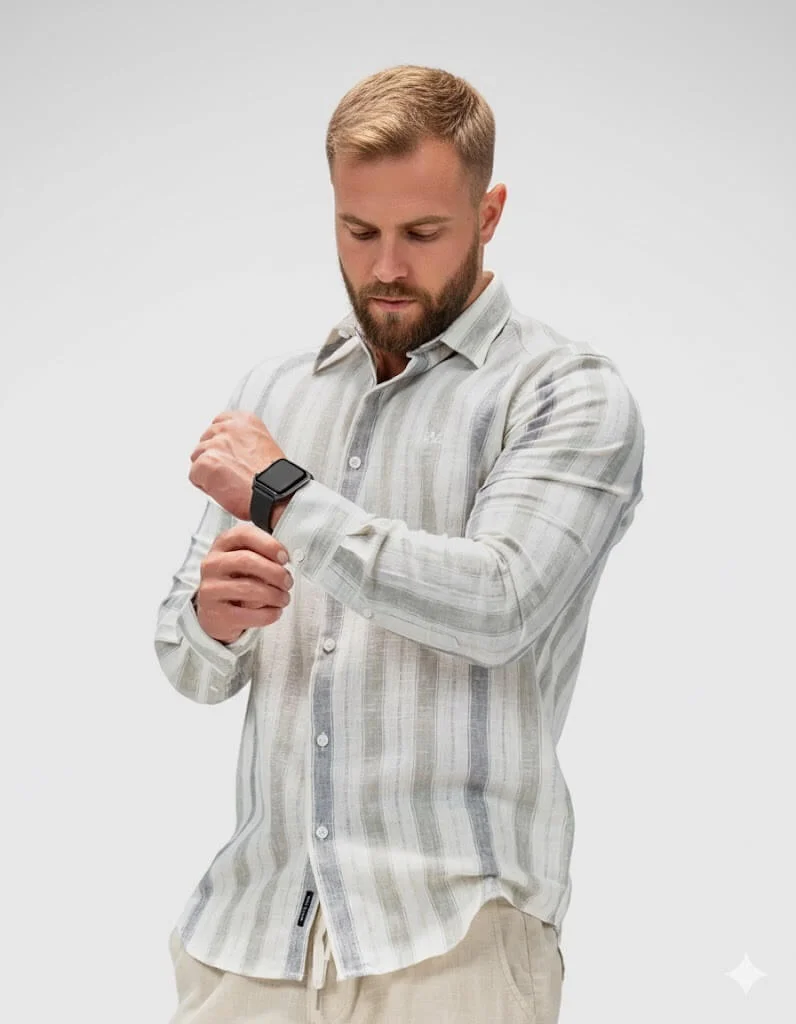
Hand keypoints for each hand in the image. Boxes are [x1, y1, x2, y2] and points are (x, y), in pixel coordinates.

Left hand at [189, 410, 286, 520]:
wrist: (276, 495)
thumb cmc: (275, 479)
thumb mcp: (264, 446)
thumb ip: (244, 442)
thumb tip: (233, 452)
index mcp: (245, 421)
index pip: (219, 422)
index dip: (221, 443)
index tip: (228, 454)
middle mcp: (228, 429)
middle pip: (205, 441)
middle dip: (214, 457)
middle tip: (229, 473)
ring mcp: (215, 445)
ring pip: (198, 458)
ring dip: (209, 472)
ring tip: (228, 483)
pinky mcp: (205, 463)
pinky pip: (195, 476)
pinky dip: (205, 486)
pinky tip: (223, 490)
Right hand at [194, 523, 293, 643]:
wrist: (214, 612)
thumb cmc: (236, 581)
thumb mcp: (244, 561)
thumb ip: (261, 555)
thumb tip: (284, 562)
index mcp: (222, 545)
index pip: (243, 534)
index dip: (268, 544)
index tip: (285, 558)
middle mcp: (212, 564)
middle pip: (246, 560)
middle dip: (275, 572)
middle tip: (288, 582)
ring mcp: (211, 589)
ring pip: (249, 588)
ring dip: (274, 595)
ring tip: (283, 598)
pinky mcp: (215, 613)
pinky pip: (247, 614)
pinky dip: (268, 614)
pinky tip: (274, 612)